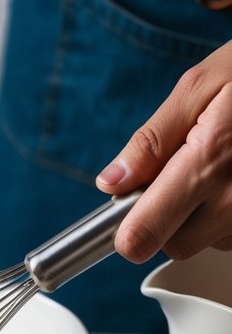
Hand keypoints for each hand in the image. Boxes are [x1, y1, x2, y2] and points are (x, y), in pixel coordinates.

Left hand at [96, 40, 231, 261]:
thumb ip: (152, 141)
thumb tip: (112, 183)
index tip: (127, 210)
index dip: (128, 227)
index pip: (146, 233)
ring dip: (203, 215)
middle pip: (175, 245)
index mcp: (207, 163)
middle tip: (180, 173)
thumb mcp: (198, 88)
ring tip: (220, 165)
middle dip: (167, 217)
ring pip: (209, 241)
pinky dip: (230, 214)